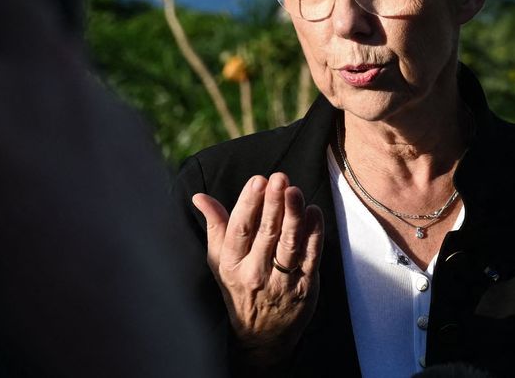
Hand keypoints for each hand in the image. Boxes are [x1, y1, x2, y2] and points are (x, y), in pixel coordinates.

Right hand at [192, 172, 324, 367]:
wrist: (262, 336)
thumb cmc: (239, 289)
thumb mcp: (220, 261)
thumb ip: (215, 226)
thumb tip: (200, 197)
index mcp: (231, 263)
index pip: (240, 229)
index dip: (249, 204)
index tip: (257, 180)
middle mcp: (255, 272)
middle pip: (266, 233)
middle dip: (273, 204)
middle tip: (279, 178)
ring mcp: (282, 281)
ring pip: (289, 243)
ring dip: (294, 215)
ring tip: (296, 191)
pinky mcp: (305, 287)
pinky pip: (311, 256)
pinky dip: (314, 234)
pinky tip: (314, 212)